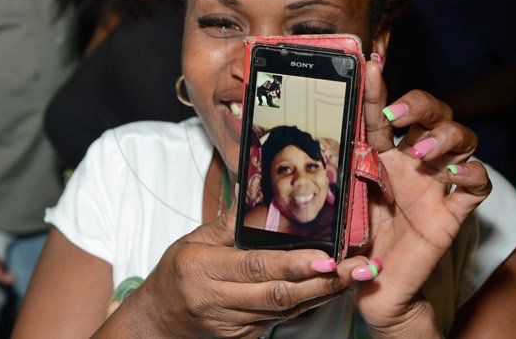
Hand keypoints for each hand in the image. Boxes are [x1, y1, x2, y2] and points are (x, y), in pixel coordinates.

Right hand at [113, 205, 360, 338]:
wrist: (157, 323)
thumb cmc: (176, 274)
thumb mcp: (193, 241)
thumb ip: (228, 222)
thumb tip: (256, 191)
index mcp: (204, 270)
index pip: (256, 266)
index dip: (293, 264)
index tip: (326, 257)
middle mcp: (219, 301)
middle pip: (279, 294)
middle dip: (324, 282)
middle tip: (358, 268)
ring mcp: (234, 324)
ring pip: (286, 309)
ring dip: (325, 294)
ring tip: (358, 276)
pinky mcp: (244, 336)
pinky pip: (282, 319)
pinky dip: (310, 303)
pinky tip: (334, 290)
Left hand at [351, 60, 490, 335]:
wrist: (377, 285)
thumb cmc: (355, 239)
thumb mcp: (337, 203)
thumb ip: (327, 178)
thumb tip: (286, 153)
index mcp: (381, 155)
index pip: (382, 113)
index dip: (377, 90)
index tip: (369, 66)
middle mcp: (411, 162)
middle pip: (432, 113)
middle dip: (419, 104)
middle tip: (396, 114)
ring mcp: (435, 183)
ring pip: (461, 138)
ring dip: (444, 137)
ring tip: (419, 153)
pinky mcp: (453, 211)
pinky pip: (479, 184)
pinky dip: (474, 174)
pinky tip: (457, 176)